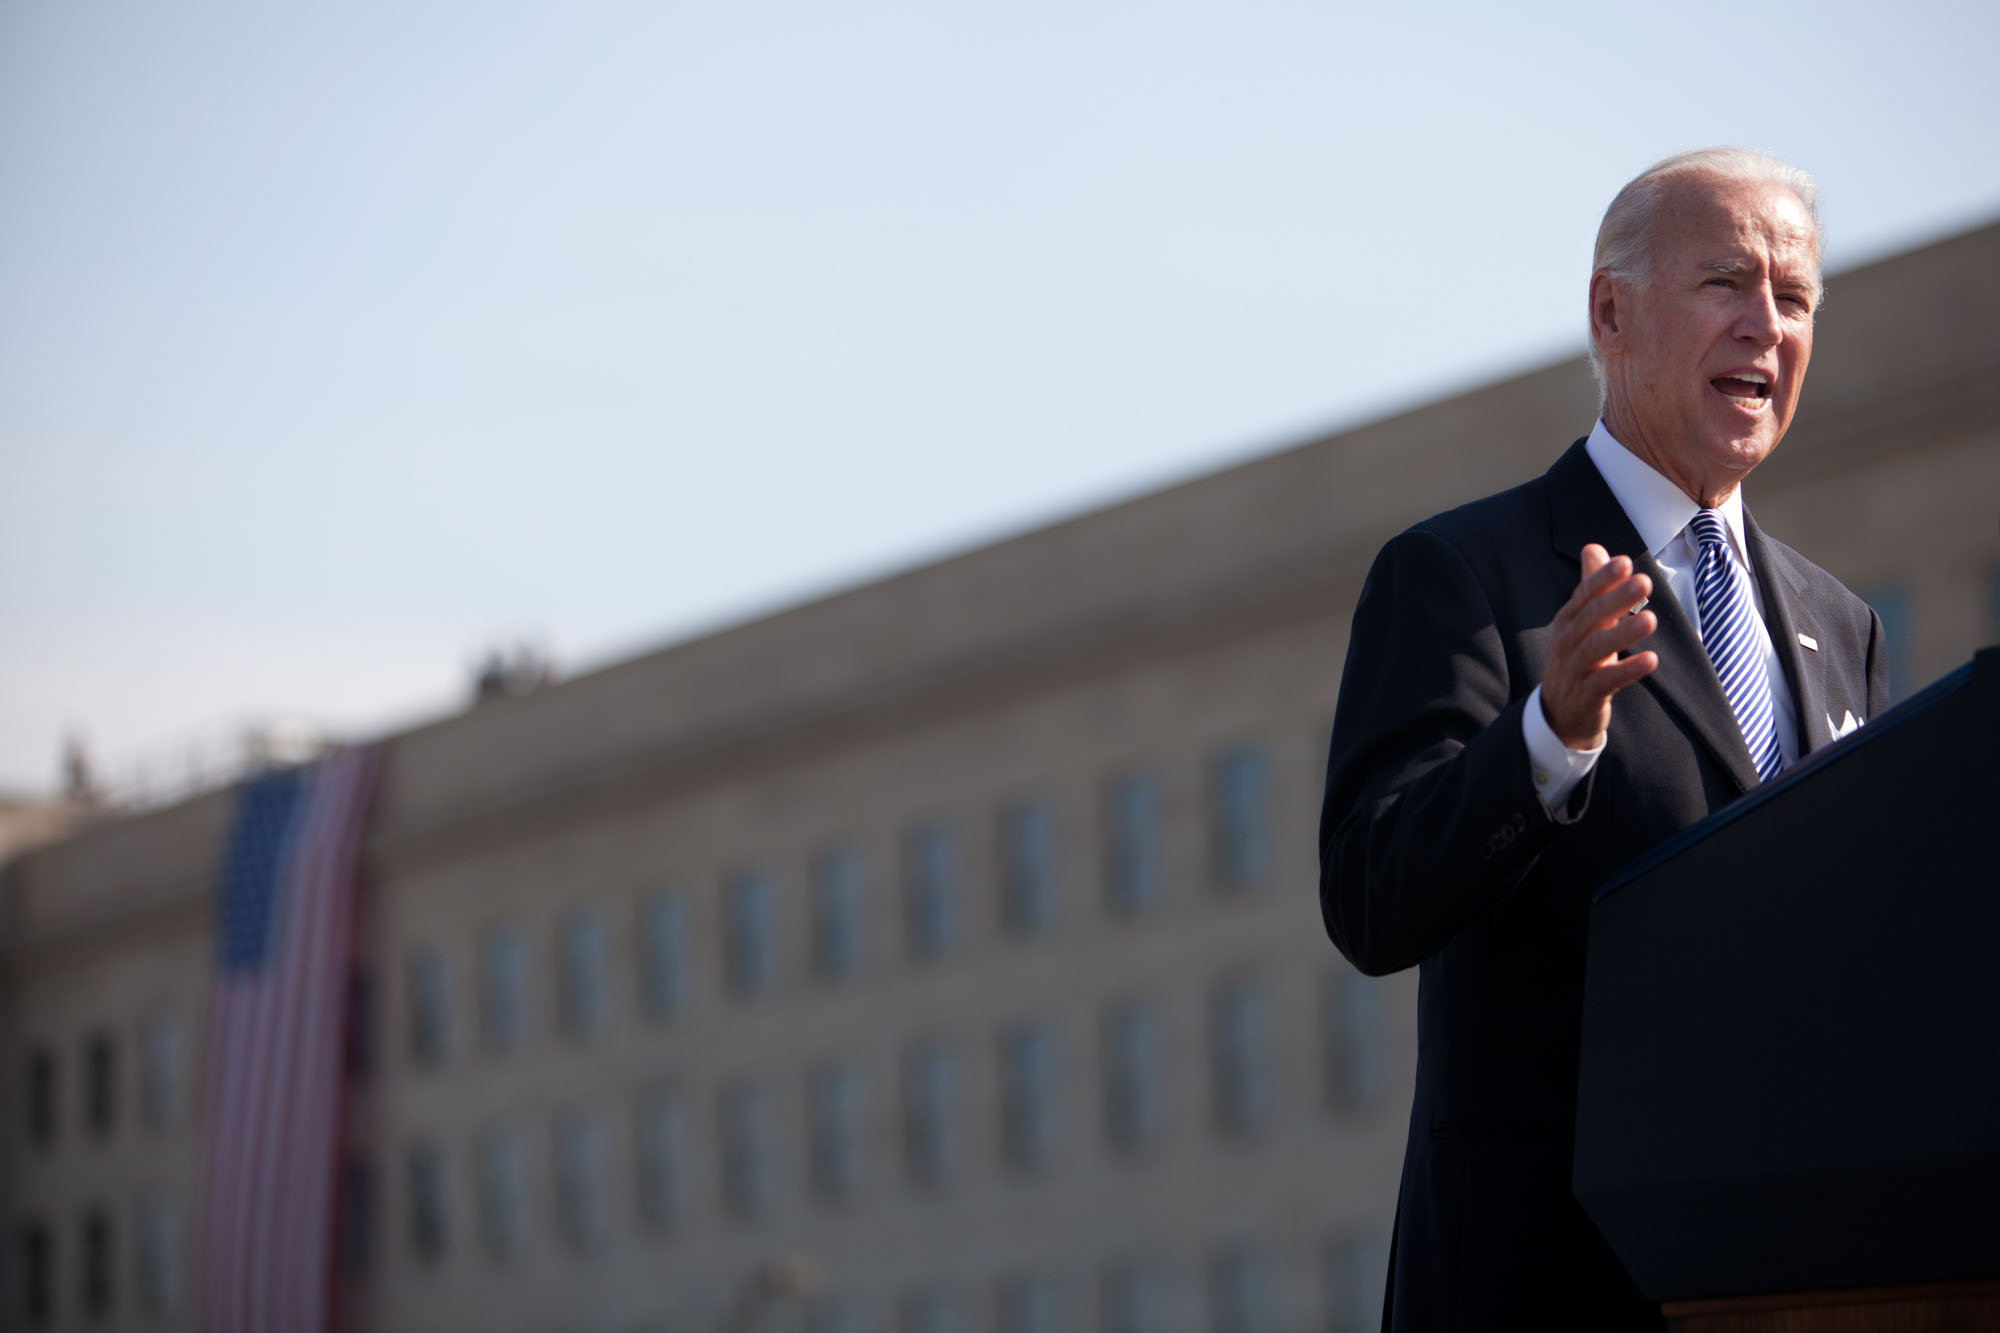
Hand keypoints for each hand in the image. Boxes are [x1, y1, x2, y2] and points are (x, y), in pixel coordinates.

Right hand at [1540, 544, 1658, 749]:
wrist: (1560, 713)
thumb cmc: (1577, 659)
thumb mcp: (1580, 621)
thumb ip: (1590, 585)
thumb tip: (1594, 547)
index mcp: (1568, 620)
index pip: (1585, 594)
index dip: (1603, 578)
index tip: (1625, 562)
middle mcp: (1568, 641)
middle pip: (1591, 616)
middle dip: (1617, 598)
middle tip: (1644, 582)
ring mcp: (1575, 668)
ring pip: (1597, 647)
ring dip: (1623, 633)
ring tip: (1650, 620)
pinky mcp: (1586, 694)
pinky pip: (1607, 681)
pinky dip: (1627, 670)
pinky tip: (1650, 659)